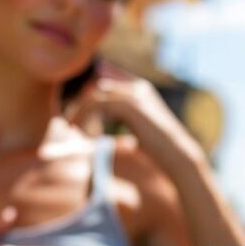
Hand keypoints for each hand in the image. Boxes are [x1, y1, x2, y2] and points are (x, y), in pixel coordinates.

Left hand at [66, 63, 201, 169]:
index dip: (88, 104)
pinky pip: (99, 106)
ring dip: (82, 114)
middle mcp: (138, 88)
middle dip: (81, 107)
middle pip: (98, 90)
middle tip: (67, 126)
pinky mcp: (131, 104)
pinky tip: (87, 137)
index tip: (74, 123)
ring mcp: (135, 94)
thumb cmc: (159, 153)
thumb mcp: (136, 137)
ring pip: (96, 96)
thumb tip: (94, 136)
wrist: (177, 157)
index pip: (106, 89)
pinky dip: (89, 120)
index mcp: (142, 92)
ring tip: (74, 133)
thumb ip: (120, 128)